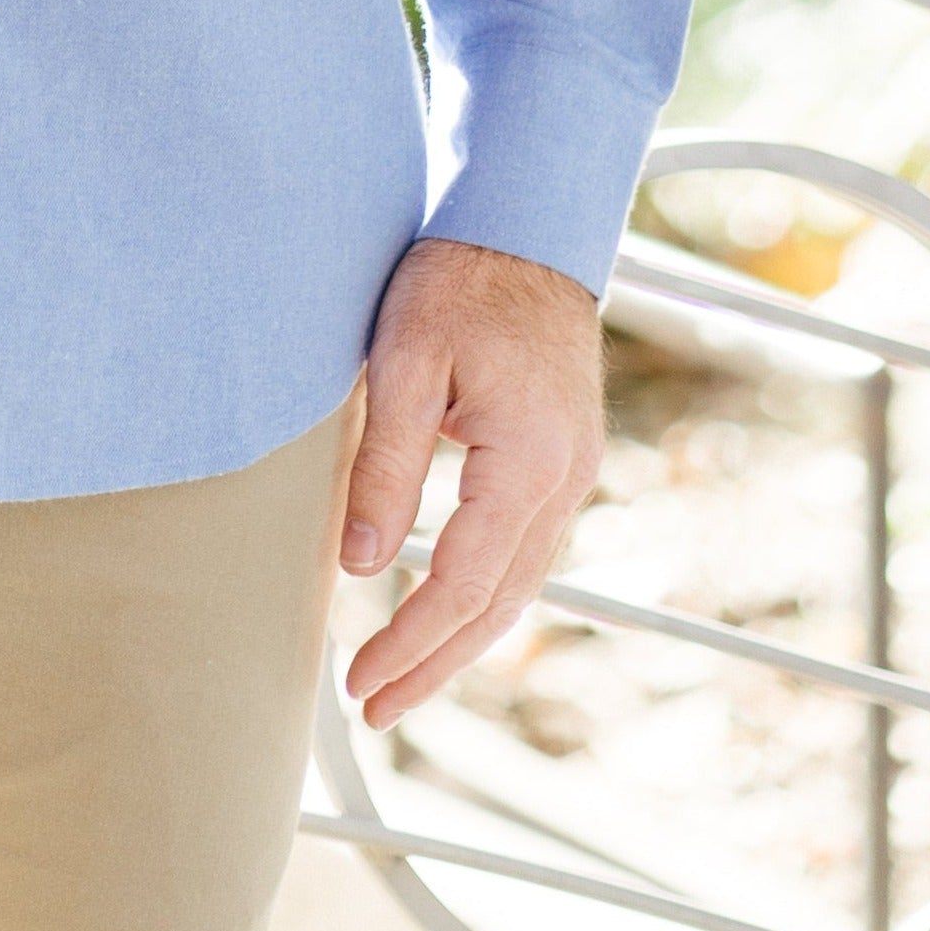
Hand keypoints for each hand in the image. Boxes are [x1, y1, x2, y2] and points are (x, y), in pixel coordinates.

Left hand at [338, 237, 602, 727]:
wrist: (526, 222)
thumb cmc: (457, 279)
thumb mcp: (404, 363)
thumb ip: (386, 467)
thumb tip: (357, 566)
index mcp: (527, 461)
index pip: (464, 585)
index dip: (411, 644)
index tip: (361, 683)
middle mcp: (563, 479)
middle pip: (501, 604)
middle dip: (436, 664)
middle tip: (376, 709)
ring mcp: (572, 469)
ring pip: (519, 583)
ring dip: (463, 638)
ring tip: (405, 679)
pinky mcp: (563, 455)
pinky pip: (527, 548)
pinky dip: (487, 593)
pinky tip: (451, 608)